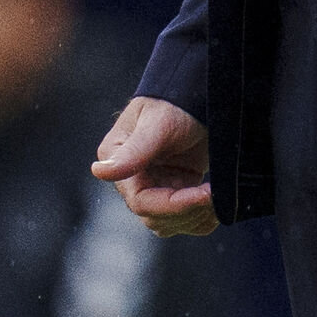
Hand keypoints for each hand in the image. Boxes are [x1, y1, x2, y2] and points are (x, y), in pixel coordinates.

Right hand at [92, 95, 217, 234]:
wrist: (199, 93)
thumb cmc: (175, 102)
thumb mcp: (158, 125)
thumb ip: (134, 152)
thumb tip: (99, 171)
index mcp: (118, 160)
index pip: (141, 202)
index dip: (174, 206)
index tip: (205, 195)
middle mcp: (131, 177)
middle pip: (156, 218)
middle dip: (188, 212)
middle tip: (214, 195)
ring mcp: (154, 184)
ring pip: (170, 223)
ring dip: (196, 217)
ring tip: (217, 196)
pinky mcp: (175, 187)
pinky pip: (185, 218)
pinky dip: (202, 218)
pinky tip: (216, 203)